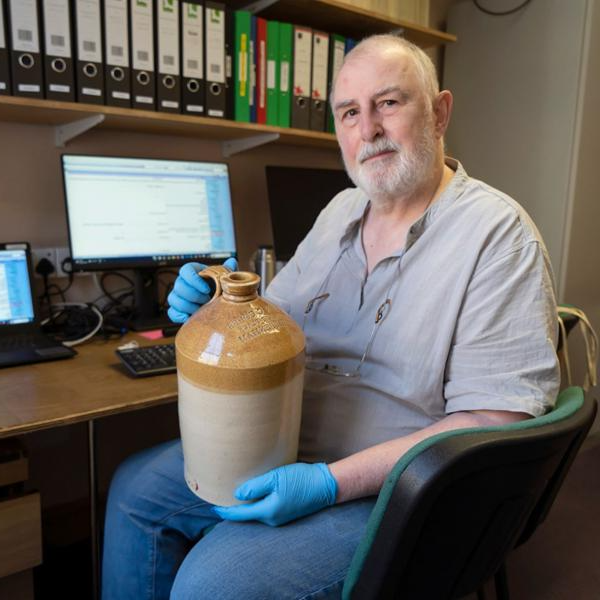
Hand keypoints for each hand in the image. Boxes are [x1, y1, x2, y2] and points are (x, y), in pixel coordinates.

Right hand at [167, 258, 237, 322]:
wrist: (218, 302)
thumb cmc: (220, 287)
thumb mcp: (225, 279)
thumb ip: (227, 271)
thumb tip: (232, 261)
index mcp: (193, 272)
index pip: (185, 270)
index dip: (194, 280)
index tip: (207, 289)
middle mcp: (182, 282)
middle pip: (178, 286)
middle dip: (194, 295)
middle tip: (207, 300)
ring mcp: (178, 296)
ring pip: (173, 299)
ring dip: (188, 306)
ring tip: (202, 310)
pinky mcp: (177, 309)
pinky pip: (171, 312)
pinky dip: (179, 316)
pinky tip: (190, 317)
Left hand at [213, 463, 337, 526]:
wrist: (326, 485)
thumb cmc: (301, 479)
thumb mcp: (276, 478)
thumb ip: (255, 487)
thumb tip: (237, 495)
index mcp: (268, 511)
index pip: (241, 515)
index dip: (226, 512)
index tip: (213, 509)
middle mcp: (273, 519)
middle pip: (248, 515)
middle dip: (235, 508)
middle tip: (222, 498)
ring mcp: (280, 517)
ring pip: (257, 512)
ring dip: (247, 505)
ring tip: (237, 495)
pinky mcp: (286, 512)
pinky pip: (266, 509)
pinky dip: (258, 503)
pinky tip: (256, 494)